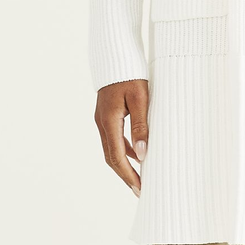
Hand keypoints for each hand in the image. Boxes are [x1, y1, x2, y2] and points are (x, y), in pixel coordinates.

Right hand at [94, 78, 149, 195]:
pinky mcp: (106, 114)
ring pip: (111, 149)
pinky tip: (136, 152)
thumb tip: (142, 154)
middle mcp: (102, 123)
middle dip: (125, 175)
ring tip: (139, 176)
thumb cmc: (131, 74)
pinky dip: (123, 149)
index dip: (128, 175)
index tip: (140, 188)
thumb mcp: (140, 99)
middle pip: (111, 157)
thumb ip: (140, 126)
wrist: (116, 54)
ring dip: (123, 164)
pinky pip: (113, 138)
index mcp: (109, 121)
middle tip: (139, 189)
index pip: (117, 157)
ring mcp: (102, 119)